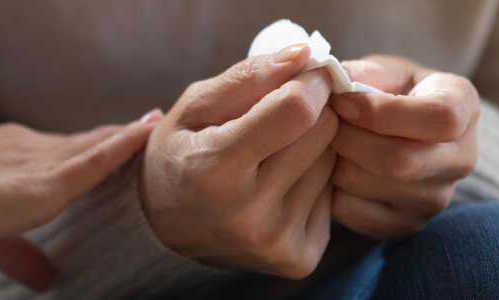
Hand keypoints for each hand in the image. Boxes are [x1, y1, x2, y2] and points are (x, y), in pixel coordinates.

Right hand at [141, 44, 337, 278]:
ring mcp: (276, 242)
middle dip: (308, 112)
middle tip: (278, 116)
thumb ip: (248, 77)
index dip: (308, 83)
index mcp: (214, 170)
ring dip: (311, 147)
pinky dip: (311, 180)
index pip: (296, 111)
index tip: (302, 75)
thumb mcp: (194, 107)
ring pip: (333, 161)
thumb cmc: (178, 156)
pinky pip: (332, 194)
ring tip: (270, 155)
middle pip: (322, 132)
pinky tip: (278, 185)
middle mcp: (249, 214)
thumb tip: (304, 55)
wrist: (165, 228)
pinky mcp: (298, 258)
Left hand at [328, 55, 478, 238]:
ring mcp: (436, 199)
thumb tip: (332, 83)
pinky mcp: (406, 225)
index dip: (382, 112)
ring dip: (336, 163)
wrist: (391, 134)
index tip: (342, 101)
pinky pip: (355, 213)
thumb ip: (360, 73)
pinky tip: (330, 169)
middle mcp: (462, 158)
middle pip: (402, 161)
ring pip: (373, 187)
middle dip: (349, 139)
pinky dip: (331, 191)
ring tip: (326, 143)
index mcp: (464, 106)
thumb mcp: (380, 70)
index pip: (441, 118)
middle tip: (323, 123)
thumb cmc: (384, 92)